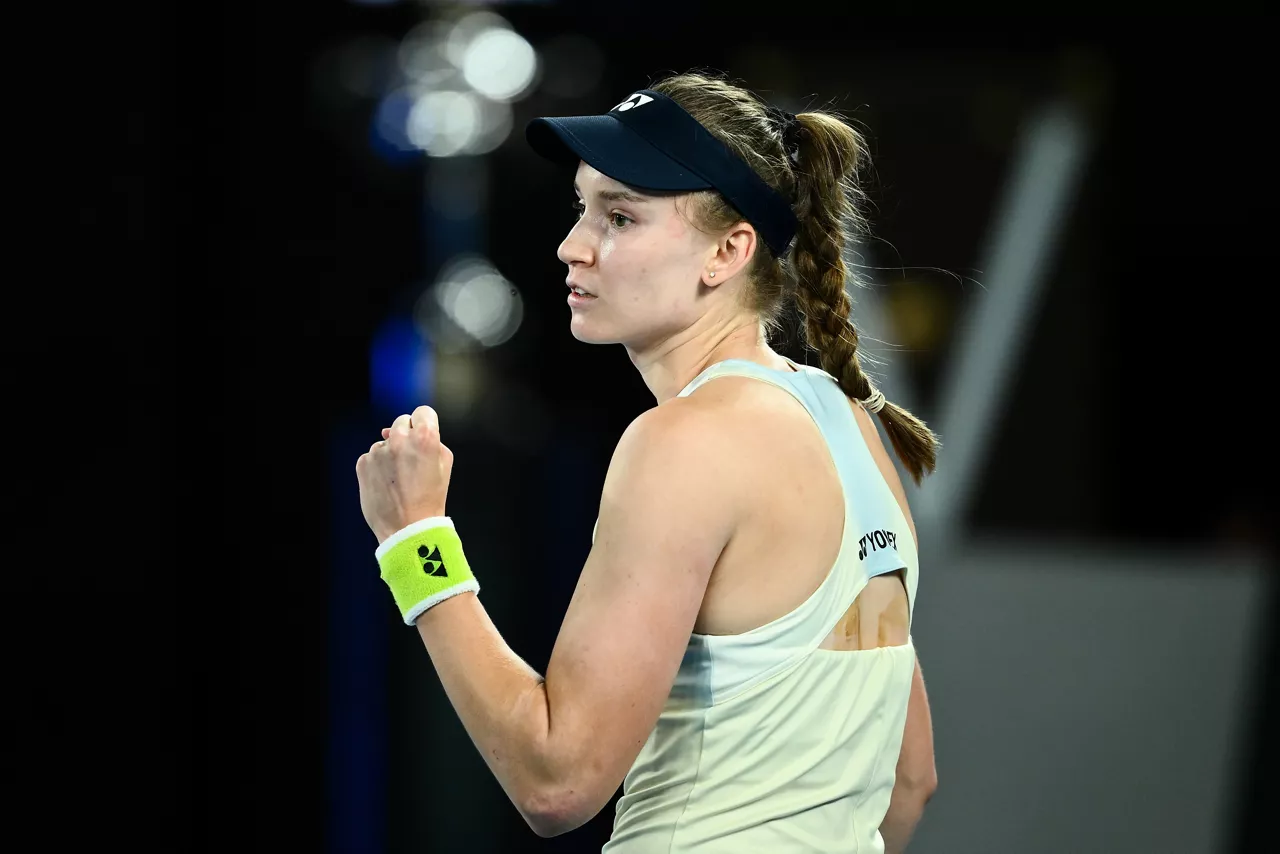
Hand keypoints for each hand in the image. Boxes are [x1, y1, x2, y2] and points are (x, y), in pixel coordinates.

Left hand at [356, 405, 453, 543]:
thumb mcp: (445, 466)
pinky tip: (386, 482)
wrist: (408, 528)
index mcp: (425, 438)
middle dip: (406, 436)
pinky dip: (377, 466)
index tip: (423, 434)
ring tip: (399, 477)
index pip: (423, 412)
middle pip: (401, 422)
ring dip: (390, 453)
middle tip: (411, 459)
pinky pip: (371, 456)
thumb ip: (435, 441)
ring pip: (385, 442)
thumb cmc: (430, 499)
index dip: (425, 423)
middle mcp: (399, 440)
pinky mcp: (363, 464)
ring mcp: (378, 451)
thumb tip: (413, 430)